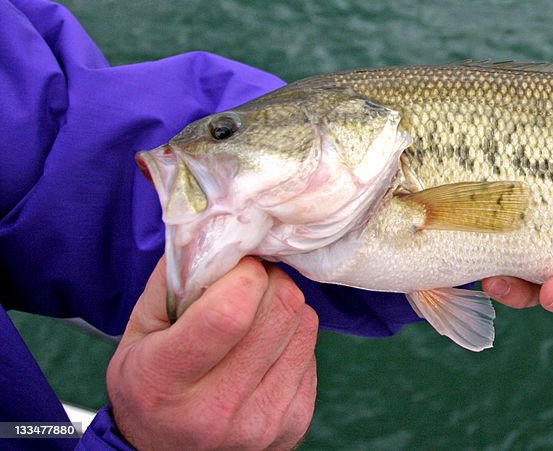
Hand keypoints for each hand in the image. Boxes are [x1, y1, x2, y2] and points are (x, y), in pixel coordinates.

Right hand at [107, 257, 318, 449]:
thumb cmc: (151, 383)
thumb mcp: (140, 332)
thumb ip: (176, 278)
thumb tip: (219, 228)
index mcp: (165, 381)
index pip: (230, 312)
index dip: (244, 274)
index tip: (236, 267)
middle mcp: (216, 409)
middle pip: (280, 308)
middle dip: (267, 281)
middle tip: (247, 285)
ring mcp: (260, 421)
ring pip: (304, 323)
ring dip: (283, 307)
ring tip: (253, 319)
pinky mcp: (293, 424)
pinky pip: (312, 350)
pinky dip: (293, 337)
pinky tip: (264, 349)